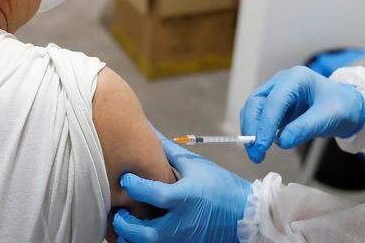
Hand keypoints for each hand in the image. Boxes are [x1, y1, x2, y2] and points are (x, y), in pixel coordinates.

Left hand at [113, 133, 251, 242]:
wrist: (245, 214)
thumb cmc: (221, 187)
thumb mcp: (196, 166)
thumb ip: (169, 152)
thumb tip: (150, 133)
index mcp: (186, 198)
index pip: (153, 194)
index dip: (134, 186)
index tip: (125, 178)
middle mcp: (182, 223)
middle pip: (143, 232)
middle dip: (124, 224)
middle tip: (119, 211)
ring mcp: (182, 239)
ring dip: (132, 237)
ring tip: (127, 224)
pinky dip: (145, 242)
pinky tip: (142, 231)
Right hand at [241, 66, 364, 162]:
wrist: (348, 106)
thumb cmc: (341, 107)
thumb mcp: (328, 118)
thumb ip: (305, 128)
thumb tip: (281, 142)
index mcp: (296, 78)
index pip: (274, 101)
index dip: (266, 124)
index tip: (262, 146)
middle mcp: (281, 82)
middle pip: (256, 102)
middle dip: (252, 128)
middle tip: (256, 153)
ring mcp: (276, 93)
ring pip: (253, 110)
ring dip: (251, 131)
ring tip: (257, 154)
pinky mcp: (274, 106)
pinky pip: (259, 118)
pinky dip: (257, 132)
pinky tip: (262, 147)